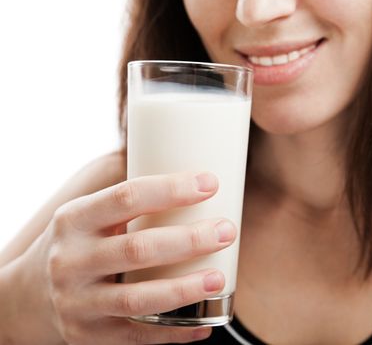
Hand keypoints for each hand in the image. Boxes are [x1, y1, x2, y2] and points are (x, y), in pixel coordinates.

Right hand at [1, 172, 235, 343]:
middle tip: (227, 230)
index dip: (171, 189)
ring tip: (219, 278)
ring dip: (185, 289)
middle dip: (189, 240)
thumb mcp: (84, 215)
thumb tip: (184, 165)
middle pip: (138, 249)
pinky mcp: (88, 335)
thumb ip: (126, 198)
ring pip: (137, 298)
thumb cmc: (74, 245)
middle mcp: (72, 260)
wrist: (23, 298)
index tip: (210, 183)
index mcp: (75, 220)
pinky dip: (174, 333)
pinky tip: (203, 324)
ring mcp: (78, 302)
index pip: (127, 197)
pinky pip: (137, 335)